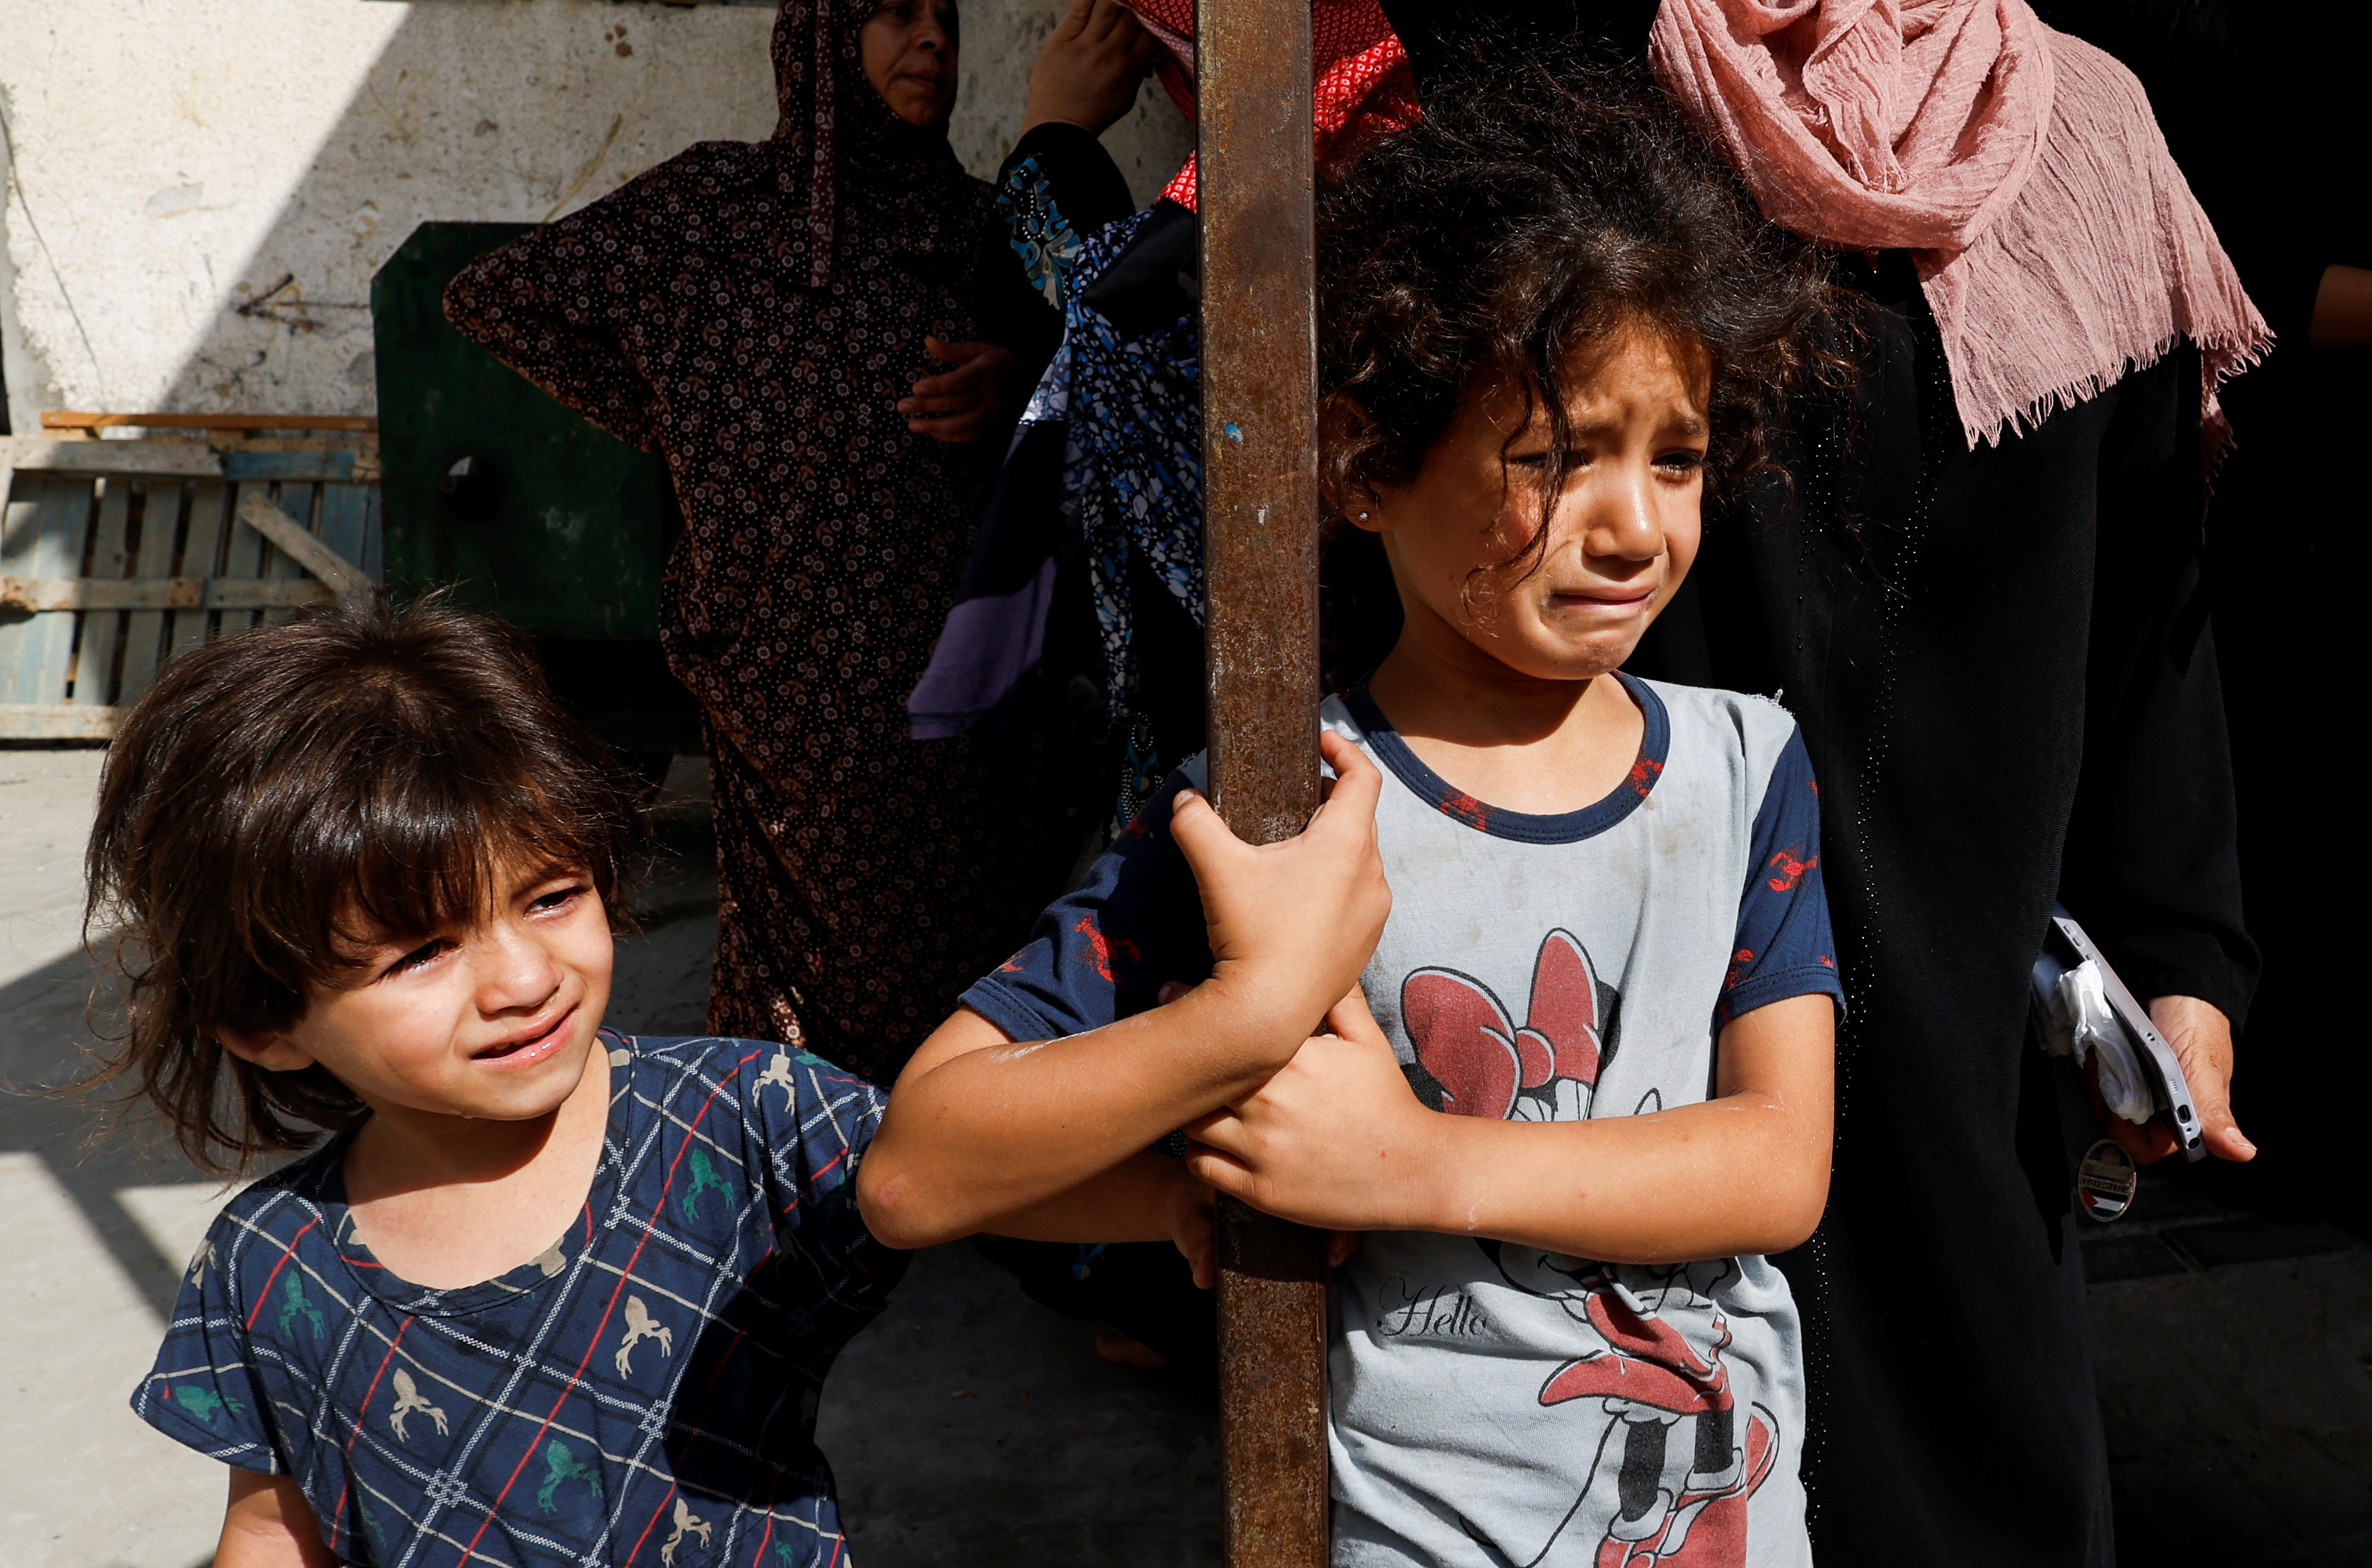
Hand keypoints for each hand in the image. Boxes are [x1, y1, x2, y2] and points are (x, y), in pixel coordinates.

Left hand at [899, 337, 1017, 442]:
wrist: (1024, 380)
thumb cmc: (994, 362)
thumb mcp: (977, 349)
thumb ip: (952, 349)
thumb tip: (927, 341)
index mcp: (985, 370)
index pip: (960, 380)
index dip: (938, 386)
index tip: (915, 388)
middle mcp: (989, 393)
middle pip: (957, 403)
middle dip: (928, 406)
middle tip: (902, 406)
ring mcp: (991, 411)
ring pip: (963, 424)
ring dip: (937, 427)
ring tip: (913, 425)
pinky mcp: (991, 424)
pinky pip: (971, 435)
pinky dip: (951, 437)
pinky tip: (932, 433)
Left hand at [1022, 0, 1158, 135]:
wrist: (1059, 126)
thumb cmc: (1093, 114)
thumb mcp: (1126, 98)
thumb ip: (1139, 73)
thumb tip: (1150, 55)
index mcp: (1127, 68)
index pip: (1149, 35)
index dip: (1150, 27)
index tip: (1147, 25)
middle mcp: (1109, 53)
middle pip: (1130, 18)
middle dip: (1133, 14)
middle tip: (1128, 17)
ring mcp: (1085, 45)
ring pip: (1108, 8)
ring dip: (1114, 4)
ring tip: (1113, 8)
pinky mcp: (1062, 40)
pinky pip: (1079, 9)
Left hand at [1153, 982, 1364, 1273]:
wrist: (1414, 1170)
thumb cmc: (1388, 1101)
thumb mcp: (1368, 1041)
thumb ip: (1338, 997)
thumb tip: (1316, 956)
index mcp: (1292, 1058)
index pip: (1221, 1026)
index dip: (1198, 1014)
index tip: (1177, 1001)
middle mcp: (1270, 1102)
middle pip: (1197, 1074)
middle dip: (1181, 1059)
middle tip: (1169, 1051)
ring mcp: (1262, 1149)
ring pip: (1191, 1122)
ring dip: (1188, 1109)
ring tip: (1193, 1098)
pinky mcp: (1259, 1190)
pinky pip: (1200, 1167)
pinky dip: (1196, 1152)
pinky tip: (1209, 1141)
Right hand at [1169, 730, 1391, 1054]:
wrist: (1269, 1015)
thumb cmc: (1250, 935)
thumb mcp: (1215, 867)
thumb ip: (1196, 822)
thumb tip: (1185, 801)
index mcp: (1347, 844)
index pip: (1363, 777)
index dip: (1343, 750)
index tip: (1318, 742)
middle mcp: (1372, 875)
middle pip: (1360, 819)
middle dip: (1329, 801)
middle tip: (1293, 796)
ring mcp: (1373, 914)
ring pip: (1359, 862)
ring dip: (1332, 847)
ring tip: (1290, 849)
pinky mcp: (1365, 946)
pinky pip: (1356, 900)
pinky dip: (1334, 885)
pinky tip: (1296, 899)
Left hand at [2113, 994, 2252, 1164]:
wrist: (2174, 979)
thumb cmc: (2195, 1022)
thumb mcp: (2199, 1069)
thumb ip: (2213, 1113)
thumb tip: (2242, 1152)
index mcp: (2184, 1117)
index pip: (2145, 1147)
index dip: (2124, 1132)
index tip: (2114, 1104)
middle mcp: (2161, 1105)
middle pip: (2117, 1124)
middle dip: (2104, 1100)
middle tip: (2101, 1072)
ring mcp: (2140, 1083)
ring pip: (2105, 1100)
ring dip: (2096, 1080)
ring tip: (2100, 1056)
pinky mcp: (2123, 1063)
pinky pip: (2100, 1076)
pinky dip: (2095, 1065)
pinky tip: (2097, 1050)